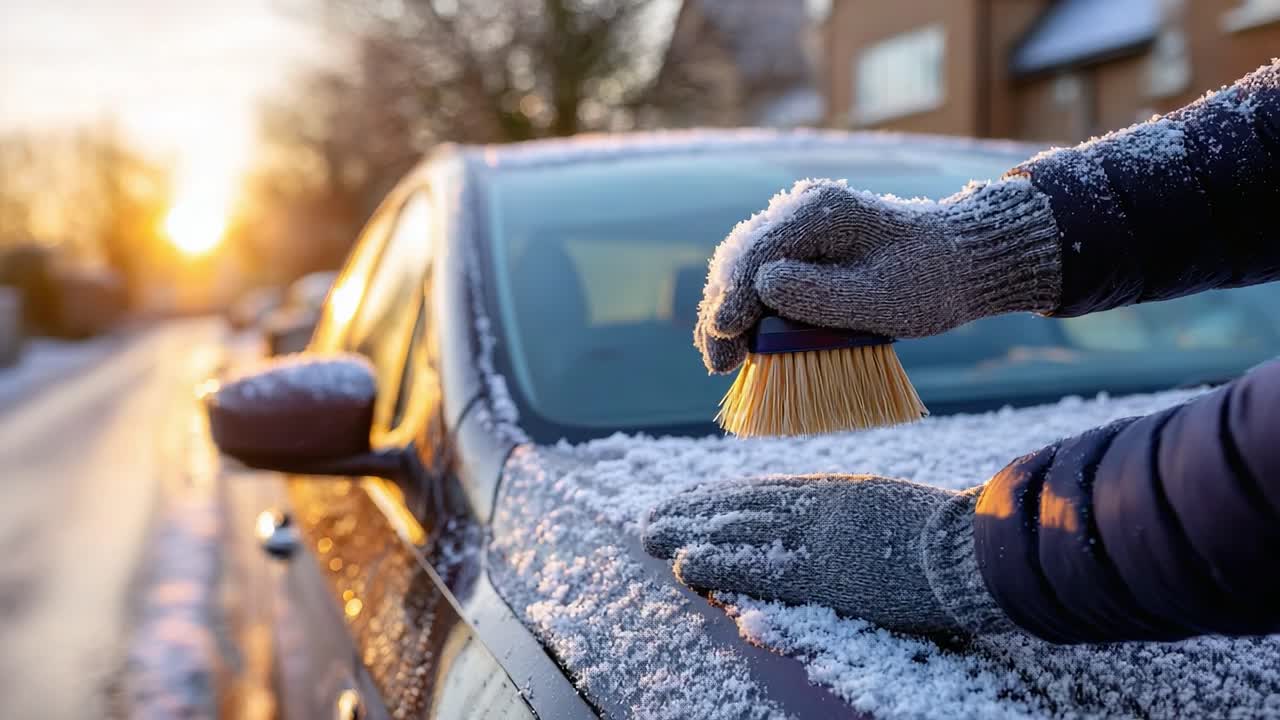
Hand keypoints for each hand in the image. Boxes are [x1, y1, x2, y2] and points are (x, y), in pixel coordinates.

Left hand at [644, 475, 1006, 636]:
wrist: (975, 545)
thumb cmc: (949, 536)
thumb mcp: (892, 509)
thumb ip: (855, 514)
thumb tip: (833, 523)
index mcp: (835, 492)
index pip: (762, 493)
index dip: (718, 497)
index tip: (689, 499)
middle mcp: (817, 507)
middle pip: (739, 506)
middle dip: (692, 512)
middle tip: (652, 517)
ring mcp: (818, 538)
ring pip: (738, 530)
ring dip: (689, 532)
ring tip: (651, 533)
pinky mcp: (823, 572)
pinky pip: (759, 567)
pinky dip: (719, 563)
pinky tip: (686, 563)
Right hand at [695, 177, 1061, 372]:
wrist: (960, 262)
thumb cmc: (928, 281)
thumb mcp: (879, 298)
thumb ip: (819, 294)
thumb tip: (760, 287)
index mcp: (821, 210)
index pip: (758, 251)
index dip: (734, 295)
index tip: (725, 334)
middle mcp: (802, 208)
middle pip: (742, 259)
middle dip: (724, 311)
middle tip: (720, 364)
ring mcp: (798, 225)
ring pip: (745, 268)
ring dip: (730, 312)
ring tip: (723, 359)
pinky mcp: (801, 247)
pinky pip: (761, 275)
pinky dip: (748, 308)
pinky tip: (740, 340)